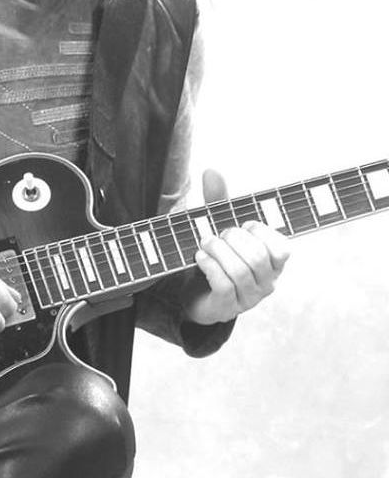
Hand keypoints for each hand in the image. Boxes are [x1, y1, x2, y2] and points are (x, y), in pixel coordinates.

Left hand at [184, 168, 290, 324]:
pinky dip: (209, 266)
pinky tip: (200, 258)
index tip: (241, 225)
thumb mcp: (220, 226)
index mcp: (273, 262)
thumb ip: (220, 201)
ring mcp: (248, 298)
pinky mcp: (227, 307)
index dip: (259, 231)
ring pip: (240, 272)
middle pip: (258, 257)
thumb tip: (211, 170)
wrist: (194, 292)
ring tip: (204, 243)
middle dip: (233, 239)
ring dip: (218, 252)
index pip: (281, 247)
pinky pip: (224, 286)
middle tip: (216, 234)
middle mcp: (267, 282)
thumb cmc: (217, 255)